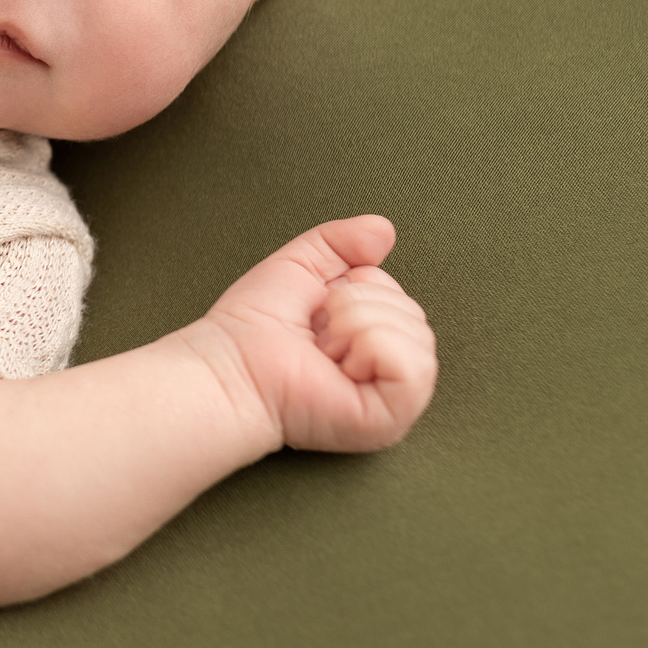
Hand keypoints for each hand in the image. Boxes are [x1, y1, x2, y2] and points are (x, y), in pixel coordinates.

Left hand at [195, 214, 437, 453]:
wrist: (231, 364)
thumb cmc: (254, 325)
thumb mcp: (301, 265)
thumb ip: (342, 242)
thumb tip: (384, 229)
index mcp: (374, 343)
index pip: (404, 297)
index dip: (360, 286)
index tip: (319, 309)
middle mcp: (388, 373)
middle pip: (414, 313)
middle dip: (356, 305)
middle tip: (317, 331)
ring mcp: (394, 400)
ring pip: (416, 335)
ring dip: (357, 325)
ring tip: (323, 348)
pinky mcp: (390, 418)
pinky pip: (412, 365)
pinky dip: (370, 347)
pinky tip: (337, 364)